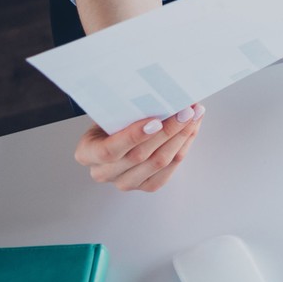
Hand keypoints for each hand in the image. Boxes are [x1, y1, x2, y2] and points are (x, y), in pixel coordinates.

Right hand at [74, 103, 204, 191]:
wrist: (115, 133)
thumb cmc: (112, 119)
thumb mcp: (109, 111)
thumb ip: (126, 109)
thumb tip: (159, 95)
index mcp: (87, 153)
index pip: (110, 150)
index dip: (134, 137)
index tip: (156, 121)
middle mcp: (104, 173)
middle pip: (140, 156)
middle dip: (167, 130)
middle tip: (186, 110)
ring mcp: (125, 183)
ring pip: (159, 162)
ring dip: (181, 136)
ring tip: (195, 115)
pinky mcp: (147, 186)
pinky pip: (170, 169)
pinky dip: (184, 146)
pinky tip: (192, 129)